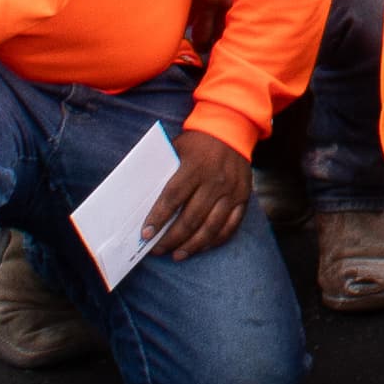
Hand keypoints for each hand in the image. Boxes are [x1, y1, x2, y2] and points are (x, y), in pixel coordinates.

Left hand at [142, 125, 252, 260]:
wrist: (232, 128)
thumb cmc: (196, 143)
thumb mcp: (176, 149)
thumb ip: (162, 172)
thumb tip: (140, 201)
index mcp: (195, 166)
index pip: (173, 197)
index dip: (158, 218)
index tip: (145, 234)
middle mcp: (216, 180)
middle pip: (191, 218)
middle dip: (171, 238)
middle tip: (157, 249)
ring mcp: (232, 190)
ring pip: (211, 227)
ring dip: (192, 245)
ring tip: (177, 255)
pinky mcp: (243, 197)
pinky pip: (230, 226)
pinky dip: (214, 240)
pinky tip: (200, 247)